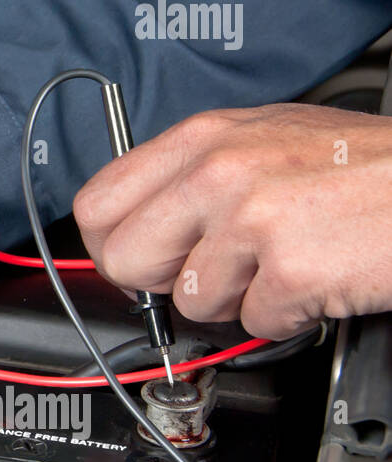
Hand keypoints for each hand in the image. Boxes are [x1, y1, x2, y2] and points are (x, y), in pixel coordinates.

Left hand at [73, 103, 391, 338]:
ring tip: (283, 262)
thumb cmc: (365, 165)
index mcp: (202, 138)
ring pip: (190, 301)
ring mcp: (252, 219)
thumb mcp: (264, 139)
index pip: (97, 204)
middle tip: (212, 270)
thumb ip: (195, 174)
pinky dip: (285, 316)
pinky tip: (315, 279)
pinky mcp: (291, 269)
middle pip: (125, 261)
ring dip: (237, 299)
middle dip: (162, 282)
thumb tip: (141, 221)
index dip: (112, 245)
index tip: (139, 259)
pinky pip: (253, 323)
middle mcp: (217, 172)